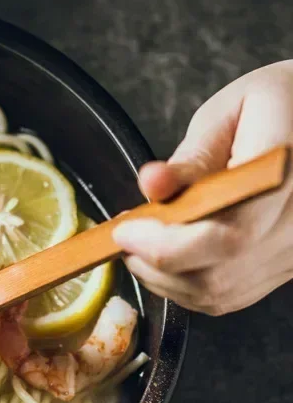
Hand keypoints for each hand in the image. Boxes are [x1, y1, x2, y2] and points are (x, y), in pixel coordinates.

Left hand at [113, 60, 292, 314]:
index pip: (227, 236)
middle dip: (153, 264)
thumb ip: (192, 155)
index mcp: (285, 177)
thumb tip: (152, 184)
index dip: (166, 245)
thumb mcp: (229, 113)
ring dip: (162, 278)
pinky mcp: (284, 267)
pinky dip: (184, 285)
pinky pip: (227, 296)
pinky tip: (168, 257)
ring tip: (141, 243)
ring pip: (216, 294)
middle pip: (216, 275)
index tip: (125, 229)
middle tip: (125, 235)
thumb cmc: (275, 106)